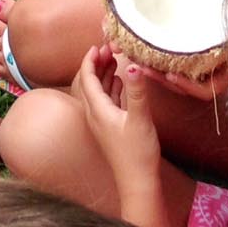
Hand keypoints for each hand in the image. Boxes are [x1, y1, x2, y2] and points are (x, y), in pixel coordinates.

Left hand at [74, 46, 159, 187]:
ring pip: (98, 92)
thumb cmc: (138, 153)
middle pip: (90, 83)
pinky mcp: (110, 128)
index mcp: (98, 111)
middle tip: (108, 49)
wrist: (137, 181)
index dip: (90, 60)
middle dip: (97, 64)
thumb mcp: (140, 119)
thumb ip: (137, 91)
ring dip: (104, 75)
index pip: (87, 79)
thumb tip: (134, 66)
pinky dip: (111, 88)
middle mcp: (95, 115)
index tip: (97, 45)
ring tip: (114, 60)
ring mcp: (101, 122)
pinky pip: (106, 102)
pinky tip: (120, 82)